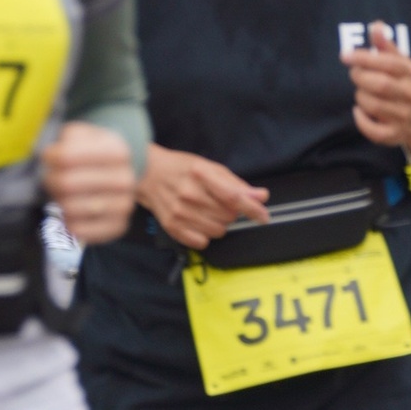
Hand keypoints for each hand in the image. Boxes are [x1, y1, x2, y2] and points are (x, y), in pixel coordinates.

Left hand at [45, 120, 137, 244]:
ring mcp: (124, 205)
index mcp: (117, 151)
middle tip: (50, 177)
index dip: (50, 157)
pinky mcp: (118, 227)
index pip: (66, 157)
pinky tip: (69, 211)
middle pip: (66, 184)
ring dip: (58, 201)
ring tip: (61, 194)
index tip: (49, 156)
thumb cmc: (95, 152)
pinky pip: (79, 231)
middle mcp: (125, 180)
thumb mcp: (84, 134)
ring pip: (70, 209)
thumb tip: (51, 156)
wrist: (122, 173)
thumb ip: (67, 138)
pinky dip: (67, 222)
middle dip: (50, 181)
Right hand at [141, 145, 269, 251]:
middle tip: (217, 202)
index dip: (252, 208)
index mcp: (201, 174)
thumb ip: (235, 183)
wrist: (147, 174)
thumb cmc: (180, 168)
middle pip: (228, 216)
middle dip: (230, 212)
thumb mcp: (209, 167)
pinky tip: (197, 221)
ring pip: (218, 231)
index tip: (263, 216)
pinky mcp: (172, 227)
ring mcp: (179, 212)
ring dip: (218, 223)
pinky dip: (204, 235)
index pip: (233, 197)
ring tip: (206, 210)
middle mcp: (189, 194)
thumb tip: (261, 196)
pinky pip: (202, 242)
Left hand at [346, 21, 410, 152]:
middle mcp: (410, 93)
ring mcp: (404, 116)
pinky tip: (359, 111)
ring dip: (360, 97)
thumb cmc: (405, 85)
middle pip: (380, 85)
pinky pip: (374, 131)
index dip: (364, 58)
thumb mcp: (401, 63)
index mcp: (410, 73)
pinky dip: (362, 121)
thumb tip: (376, 25)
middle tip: (355, 74)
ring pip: (373, 105)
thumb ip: (385, 45)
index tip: (346, 55)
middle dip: (360, 78)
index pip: (388, 63)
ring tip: (362, 92)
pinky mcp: (396, 134)